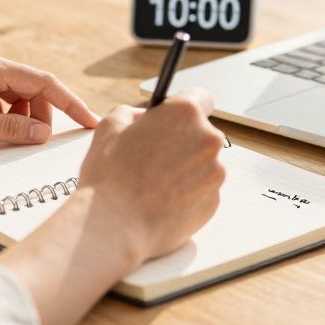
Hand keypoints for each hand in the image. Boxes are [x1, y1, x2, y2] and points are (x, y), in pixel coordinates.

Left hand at [0, 51, 99, 147]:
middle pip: (33, 88)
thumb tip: (43, 134)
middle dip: (44, 115)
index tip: (90, 122)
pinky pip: (1, 100)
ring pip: (17, 96)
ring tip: (15, 140)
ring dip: (23, 118)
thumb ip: (7, 130)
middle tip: (41, 143)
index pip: (44, 82)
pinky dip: (7, 118)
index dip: (71, 103)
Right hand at [77, 90, 226, 261]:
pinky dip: (187, 194)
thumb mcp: (110, 127)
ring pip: (203, 164)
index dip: (185, 108)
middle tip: (154, 156)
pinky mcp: (213, 202)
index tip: (176, 119)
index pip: (202, 97)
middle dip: (183, 142)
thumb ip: (133, 114)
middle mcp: (208, 140)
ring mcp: (215, 173)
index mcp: (185, 114)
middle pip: (202, 133)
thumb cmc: (109, 176)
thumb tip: (144, 118)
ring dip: (185, 170)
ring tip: (153, 184)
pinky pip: (202, 191)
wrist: (114, 227)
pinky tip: (161, 201)